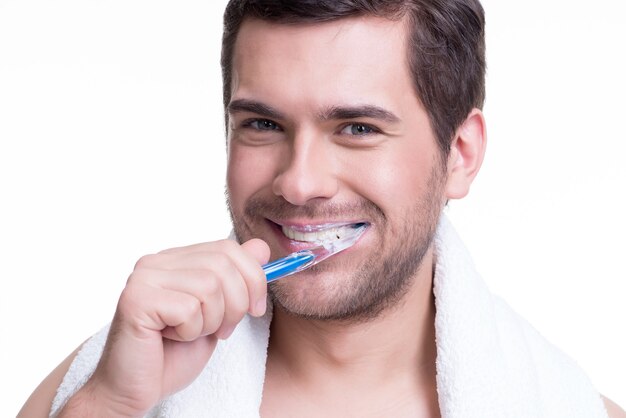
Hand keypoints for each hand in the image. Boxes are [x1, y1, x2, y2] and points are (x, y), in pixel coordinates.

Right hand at [61, 238, 269, 416]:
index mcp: (176, 259)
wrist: (134, 390)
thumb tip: (262, 247)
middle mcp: (156, 262)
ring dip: (212, 321)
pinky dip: (191, 331)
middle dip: (237, 304)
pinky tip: (172, 338)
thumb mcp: (218, 313)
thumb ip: (237, 279)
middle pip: (223, 264)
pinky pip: (188, 308)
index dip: (253, 277)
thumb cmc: (174, 354)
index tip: (256, 308)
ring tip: (192, 334)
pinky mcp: (135, 300)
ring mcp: (143, 278)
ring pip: (209, 286)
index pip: (228, 248)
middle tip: (222, 330)